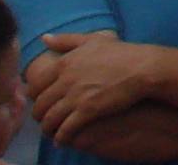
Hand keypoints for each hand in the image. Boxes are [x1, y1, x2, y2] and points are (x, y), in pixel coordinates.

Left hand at [29, 34, 154, 140]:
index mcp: (64, 63)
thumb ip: (66, 40)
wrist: (143, 68)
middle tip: (46, 119)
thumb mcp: (92, 40)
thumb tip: (45, 38)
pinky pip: (65, 129)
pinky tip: (62, 139)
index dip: (35, 98)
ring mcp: (76, 96)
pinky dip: (61, 137)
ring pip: (49, 120)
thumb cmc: (120, 53)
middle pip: (39, 106)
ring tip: (52, 132)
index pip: (34, 87)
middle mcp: (66, 80)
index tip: (42, 102)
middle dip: (39, 116)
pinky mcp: (87, 111)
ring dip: (47, 129)